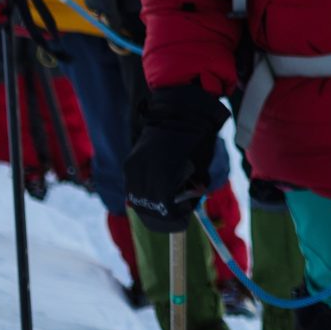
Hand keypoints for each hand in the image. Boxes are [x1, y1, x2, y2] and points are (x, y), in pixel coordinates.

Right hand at [124, 83, 222, 233]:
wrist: (181, 111)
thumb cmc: (197, 139)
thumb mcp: (201, 166)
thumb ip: (192, 188)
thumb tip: (186, 206)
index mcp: (164, 171)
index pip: (163, 205)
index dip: (172, 216)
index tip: (182, 218)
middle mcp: (145, 169)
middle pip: (148, 203)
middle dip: (161, 212)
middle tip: (174, 215)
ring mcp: (134, 165)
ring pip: (137, 196)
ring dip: (149, 204)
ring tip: (164, 206)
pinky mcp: (130, 162)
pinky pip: (133, 185)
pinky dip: (142, 192)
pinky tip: (153, 195)